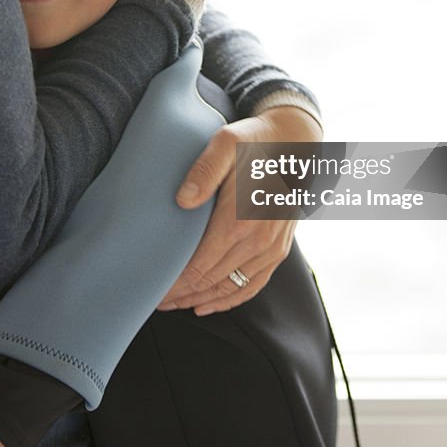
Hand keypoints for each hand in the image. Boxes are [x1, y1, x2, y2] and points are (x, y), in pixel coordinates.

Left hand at [158, 107, 321, 314]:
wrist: (294, 142)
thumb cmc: (254, 142)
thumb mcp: (225, 143)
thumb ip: (203, 170)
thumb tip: (182, 201)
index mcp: (240, 220)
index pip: (199, 267)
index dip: (174, 284)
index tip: (152, 290)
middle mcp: (258, 241)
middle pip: (211, 282)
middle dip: (181, 295)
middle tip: (155, 301)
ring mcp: (272, 249)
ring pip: (231, 289)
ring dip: (201, 301)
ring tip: (174, 305)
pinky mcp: (279, 250)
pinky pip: (254, 285)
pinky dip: (229, 300)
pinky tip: (208, 304)